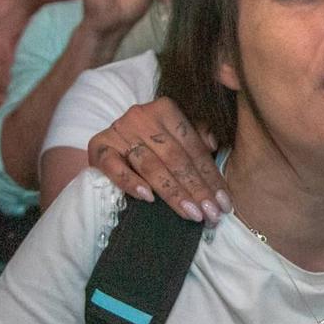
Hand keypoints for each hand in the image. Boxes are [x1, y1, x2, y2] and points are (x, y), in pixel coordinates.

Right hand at [88, 98, 226, 223]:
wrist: (112, 139)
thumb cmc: (152, 139)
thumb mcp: (176, 132)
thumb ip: (197, 136)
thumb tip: (213, 145)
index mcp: (165, 109)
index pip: (193, 148)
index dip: (211, 176)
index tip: (224, 202)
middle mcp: (142, 116)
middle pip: (175, 158)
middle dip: (196, 189)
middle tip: (211, 214)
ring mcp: (119, 131)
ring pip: (151, 166)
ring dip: (173, 193)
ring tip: (190, 214)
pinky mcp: (98, 146)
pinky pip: (114, 167)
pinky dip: (130, 182)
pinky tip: (148, 198)